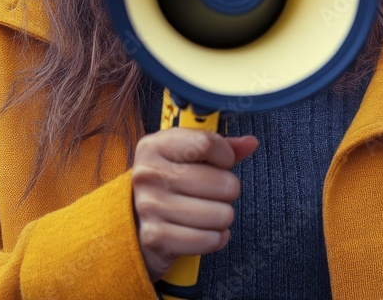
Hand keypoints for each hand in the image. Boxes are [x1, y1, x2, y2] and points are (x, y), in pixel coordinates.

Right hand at [132, 127, 257, 282]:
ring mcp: (150, 207)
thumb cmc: (166, 182)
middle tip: (218, 192)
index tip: (224, 162)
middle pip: (220, 181)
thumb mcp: (185, 155)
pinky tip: (207, 230)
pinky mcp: (157, 238)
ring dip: (223, 215)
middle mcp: (148, 174)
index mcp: (154, 146)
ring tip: (211, 211)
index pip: (205, 143)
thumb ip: (219, 146)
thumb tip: (250, 142)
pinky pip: (209, 240)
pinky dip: (217, 237)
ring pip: (220, 213)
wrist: (132, 221)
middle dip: (229, 188)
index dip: (225, 154)